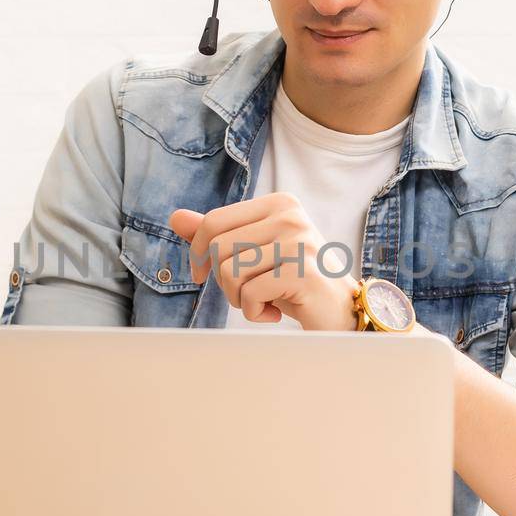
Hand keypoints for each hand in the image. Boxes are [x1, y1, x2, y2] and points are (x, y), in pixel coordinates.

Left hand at [168, 194, 357, 330]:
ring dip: (238, 299)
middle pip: (219, 248)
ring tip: (262, 302)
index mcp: (279, 203)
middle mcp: (290, 216)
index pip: (214, 222)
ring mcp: (299, 242)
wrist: (339, 312)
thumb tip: (175, 217)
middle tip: (247, 294)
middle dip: (223, 281)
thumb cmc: (293, 282)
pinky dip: (254, 312)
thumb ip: (217, 234)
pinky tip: (273, 313)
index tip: (204, 276)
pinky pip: (250, 294)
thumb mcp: (253, 254)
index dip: (199, 254)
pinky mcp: (304, 272)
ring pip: (231, 272)